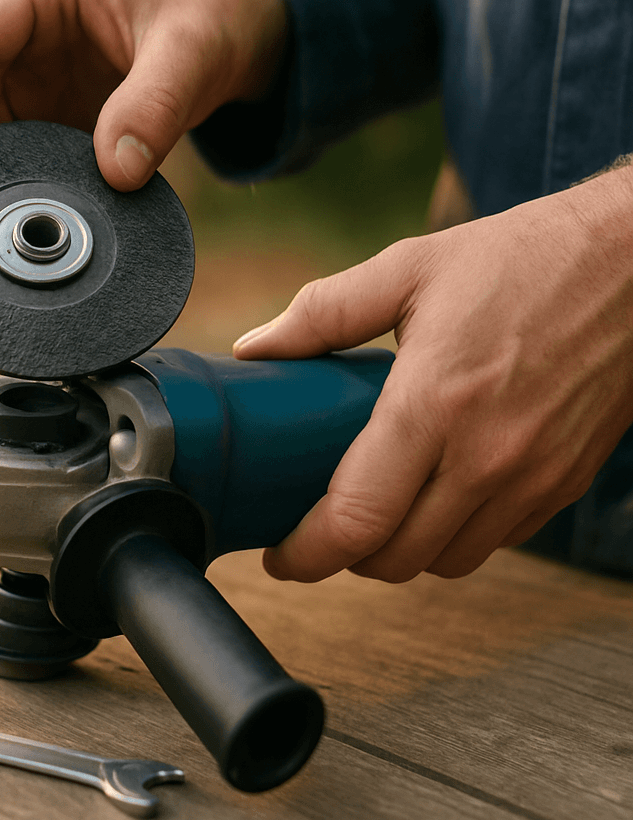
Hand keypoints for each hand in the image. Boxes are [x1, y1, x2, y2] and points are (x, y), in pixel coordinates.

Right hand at [0, 0, 285, 189]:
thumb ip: (157, 105)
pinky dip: (22, 189)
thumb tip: (116, 175)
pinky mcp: (50, 120)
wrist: (235, 29)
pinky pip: (21, 158)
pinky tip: (32, 223)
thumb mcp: (194, 50)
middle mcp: (22, 36)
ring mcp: (33, 81)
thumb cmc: (211, 16)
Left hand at [234, 166, 632, 582]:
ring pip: (447, 561)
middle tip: (319, 527)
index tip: (279, 557)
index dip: (307, 554)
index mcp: (433, 403)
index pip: (357, 519)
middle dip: (346, 556)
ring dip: (401, 552)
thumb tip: (254, 348)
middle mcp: (486, 456)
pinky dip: (455, 536)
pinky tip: (435, 497)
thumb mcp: (407, 268)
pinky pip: (497, 541)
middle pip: (397, 558)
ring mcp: (533, 476)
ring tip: (375, 514)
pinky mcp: (565, 482)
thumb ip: (321, 313)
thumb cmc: (518, 258)